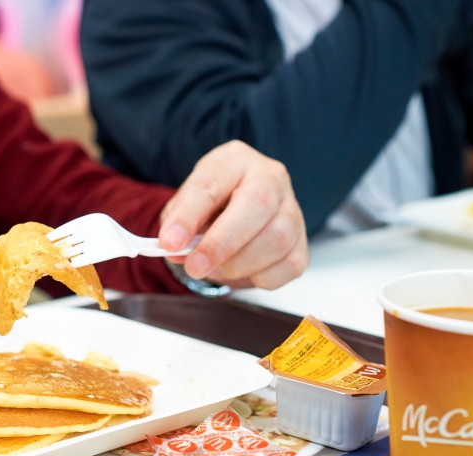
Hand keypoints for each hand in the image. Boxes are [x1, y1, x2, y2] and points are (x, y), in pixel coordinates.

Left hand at [158, 140, 307, 289]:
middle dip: (222, 243)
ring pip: (278, 239)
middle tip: (195, 266)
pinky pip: (290, 265)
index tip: (170, 242)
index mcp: (234, 161)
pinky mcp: (303, 241)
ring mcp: (292, 208)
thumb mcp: (185, 206)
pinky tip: (243, 271)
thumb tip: (175, 250)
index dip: (188, 216)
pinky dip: (261, 277)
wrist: (238, 210)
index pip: (211, 184)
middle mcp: (270, 177)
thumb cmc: (212, 206)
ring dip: (239, 264)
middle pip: (258, 205)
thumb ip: (177, 225)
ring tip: (216, 269)